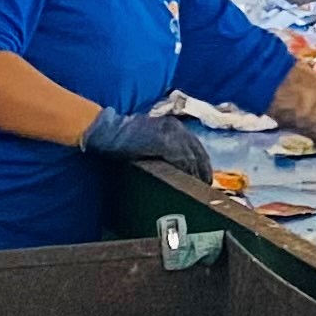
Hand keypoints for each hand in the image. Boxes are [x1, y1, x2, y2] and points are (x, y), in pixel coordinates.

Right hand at [82, 106, 215, 178]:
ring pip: (192, 158)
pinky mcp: (163, 143)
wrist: (109, 130)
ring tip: (198, 189)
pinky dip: (187, 172)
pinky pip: (181, 160)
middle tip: (206, 188)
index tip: (205, 178)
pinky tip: (188, 183)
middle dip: (203, 171)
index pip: (196, 147)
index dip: (203, 164)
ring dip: (197, 174)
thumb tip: (176, 165)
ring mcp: (170, 134)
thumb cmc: (125, 137)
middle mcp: (176, 128)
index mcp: (173, 126)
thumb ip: (164, 147)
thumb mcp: (150, 137)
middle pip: (198, 153)